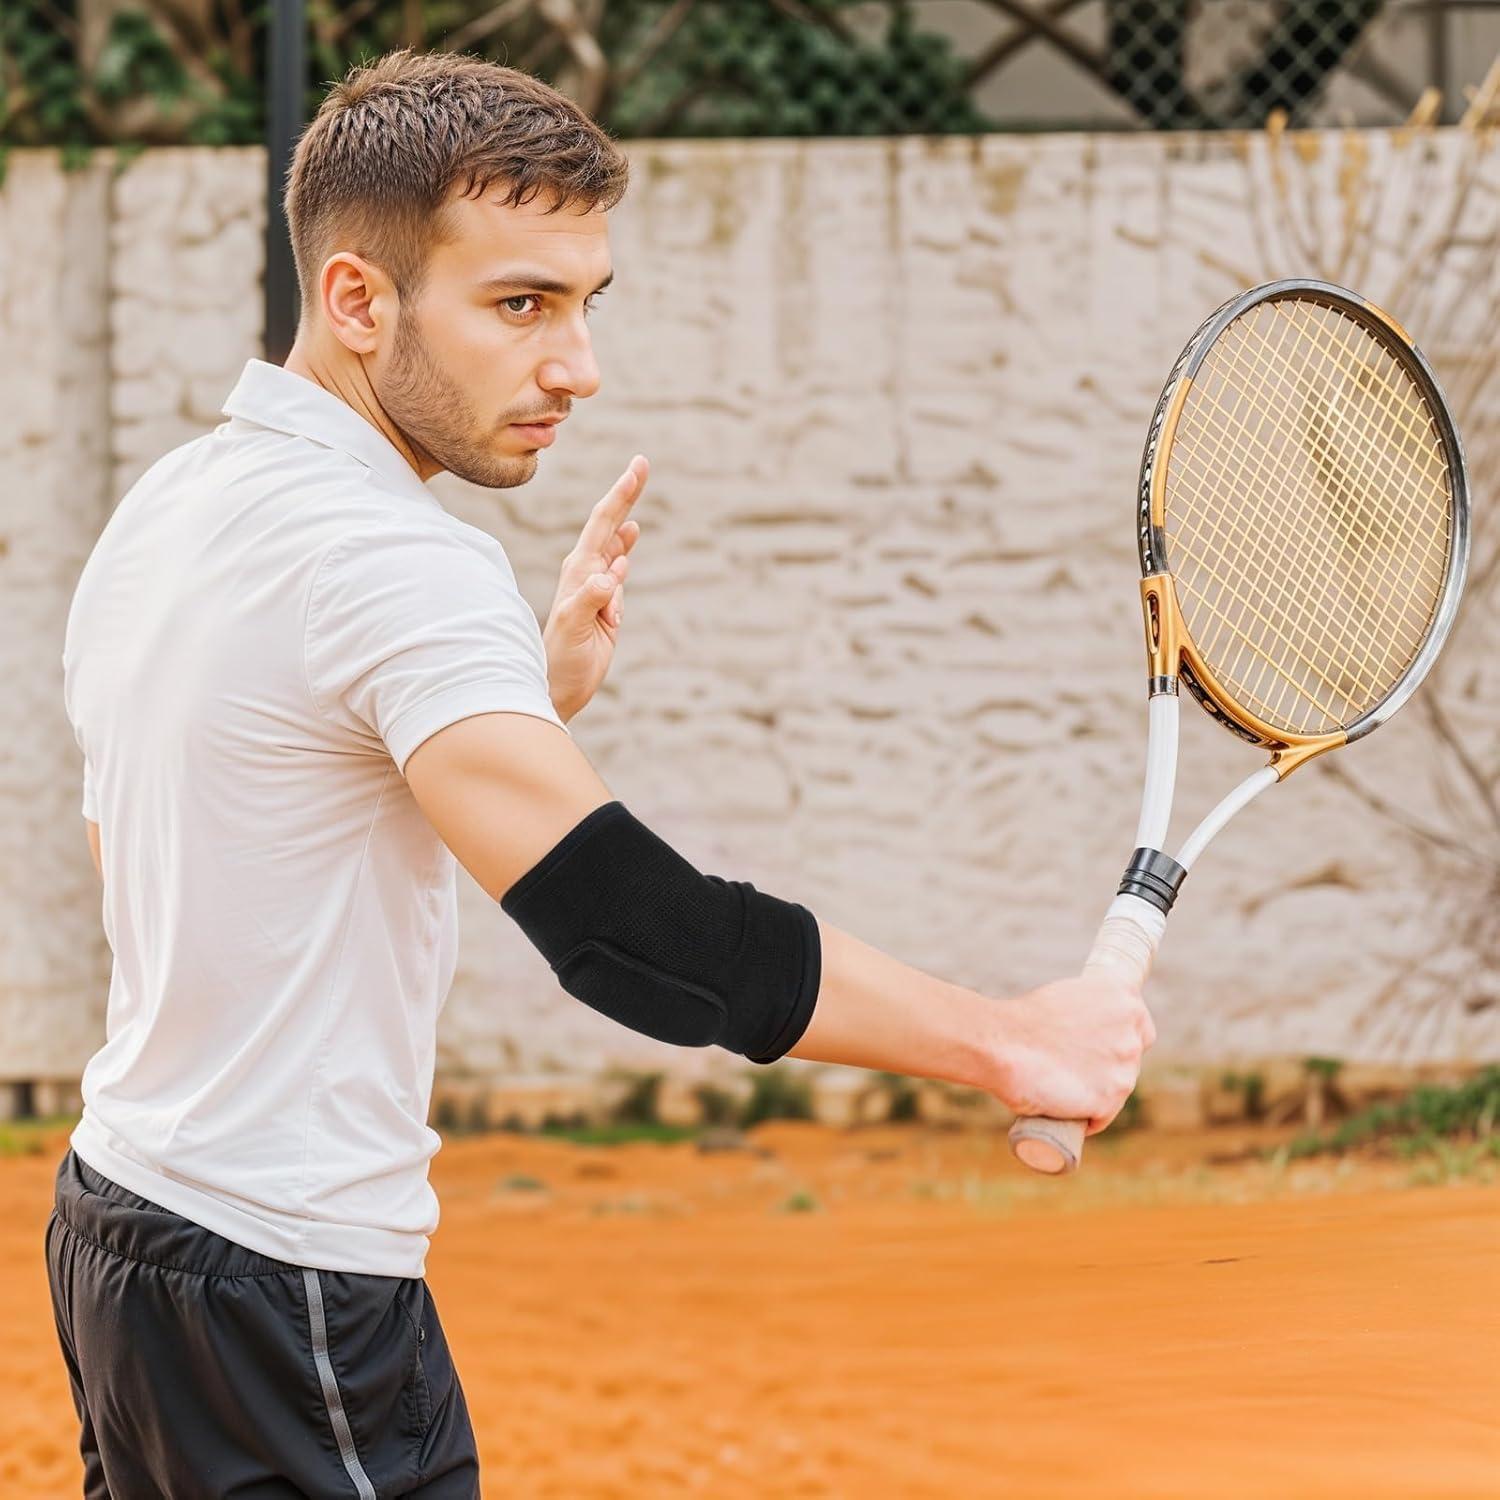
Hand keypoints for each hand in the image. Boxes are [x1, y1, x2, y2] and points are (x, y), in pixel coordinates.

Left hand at [542, 456, 645, 721]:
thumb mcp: (573, 628)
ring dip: (625, 519)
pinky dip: (624, 554)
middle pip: (609, 525)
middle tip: (642, 464)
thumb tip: (607, 575)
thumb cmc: (560, 659)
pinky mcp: (604, 606)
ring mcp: (595, 588)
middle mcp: (586, 572)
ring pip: (613, 546)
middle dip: (626, 495)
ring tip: (633, 491)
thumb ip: (588, 600)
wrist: (557, 686)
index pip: (602, 523)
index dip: (621, 493)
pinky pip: (617, 572)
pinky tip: (629, 539)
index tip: (638, 467)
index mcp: (579, 570)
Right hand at [988, 973, 1155, 1133]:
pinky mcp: (1109, 1099)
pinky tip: (1068, 1111)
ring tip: (1064, 1087)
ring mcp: (1124, 1069)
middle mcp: (1132, 1031)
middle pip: (1132, 1057)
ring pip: (1120, 1087)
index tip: (1102, 1045)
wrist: (1002, 1042)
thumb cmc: (1023, 1019)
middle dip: (1110, 1063)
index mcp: (1123, 996)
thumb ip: (1093, 1009)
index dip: (1121, 1038)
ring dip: (1098, 1090)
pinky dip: (1088, 1117)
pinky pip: (1104, 1115)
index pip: (1141, 1027)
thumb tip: (1095, 1030)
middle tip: (1077, 1066)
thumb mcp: (1069, 995)